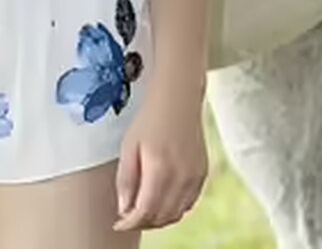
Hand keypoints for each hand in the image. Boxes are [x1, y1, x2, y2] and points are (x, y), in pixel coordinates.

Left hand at [113, 79, 208, 231]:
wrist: (178, 98)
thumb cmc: (151, 117)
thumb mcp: (129, 144)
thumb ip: (126, 179)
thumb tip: (124, 209)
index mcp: (160, 168)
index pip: (146, 211)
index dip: (131, 222)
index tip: (119, 224)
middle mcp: (181, 177)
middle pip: (162, 217)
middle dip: (143, 222)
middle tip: (128, 217)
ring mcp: (195, 177)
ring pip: (177, 214)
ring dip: (159, 219)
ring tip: (142, 211)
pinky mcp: (203, 175)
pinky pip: (188, 204)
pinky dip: (174, 210)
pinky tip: (161, 202)